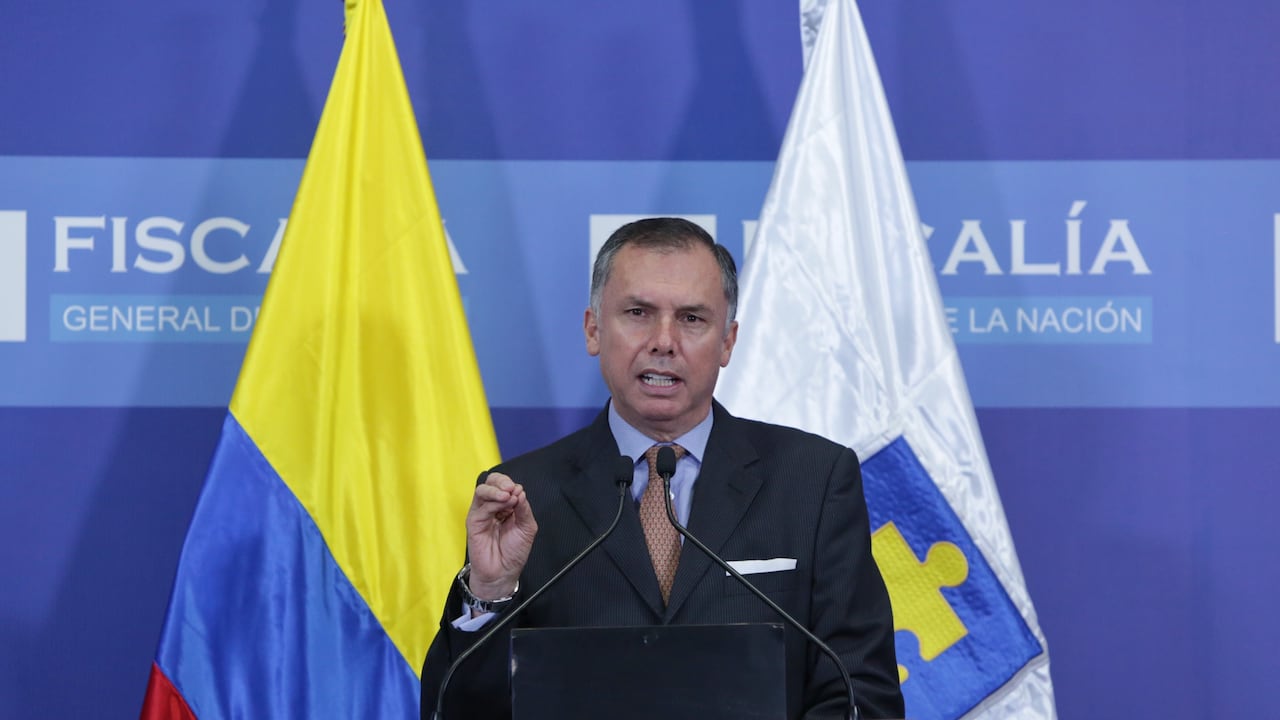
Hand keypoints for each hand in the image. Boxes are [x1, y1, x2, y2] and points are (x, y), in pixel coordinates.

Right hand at [465, 472, 537, 599]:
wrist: (504, 572)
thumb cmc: (514, 551)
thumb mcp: (527, 527)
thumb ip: (524, 508)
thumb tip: (519, 491)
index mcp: (505, 506)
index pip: (503, 485)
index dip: (510, 484)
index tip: (519, 492)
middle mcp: (492, 507)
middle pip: (491, 483)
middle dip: (501, 482)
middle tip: (511, 489)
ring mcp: (481, 514)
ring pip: (482, 491)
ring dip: (497, 490)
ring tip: (508, 496)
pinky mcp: (473, 522)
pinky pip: (481, 507)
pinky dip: (493, 503)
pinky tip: (503, 505)